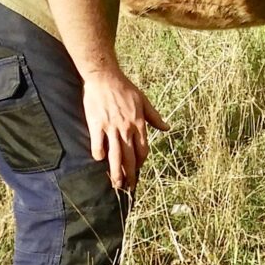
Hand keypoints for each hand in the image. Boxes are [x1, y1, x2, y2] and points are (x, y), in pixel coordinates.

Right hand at [81, 67, 167, 191]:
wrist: (105, 78)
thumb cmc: (124, 88)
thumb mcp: (143, 101)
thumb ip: (154, 117)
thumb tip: (167, 128)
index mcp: (138, 123)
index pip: (143, 149)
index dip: (141, 162)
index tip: (138, 168)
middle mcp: (126, 128)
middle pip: (130, 157)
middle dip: (130, 174)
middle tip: (129, 186)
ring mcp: (111, 128)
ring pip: (115, 156)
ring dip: (116, 172)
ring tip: (116, 184)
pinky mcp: (97, 125)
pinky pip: (98, 145)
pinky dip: (99, 154)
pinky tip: (99, 159)